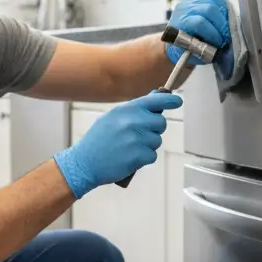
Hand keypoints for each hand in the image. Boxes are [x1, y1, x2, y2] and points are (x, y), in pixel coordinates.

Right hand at [54, 91, 181, 196]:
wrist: (84, 163)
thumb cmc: (97, 141)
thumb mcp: (111, 118)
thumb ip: (133, 110)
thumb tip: (154, 99)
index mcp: (125, 110)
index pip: (154, 100)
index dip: (169, 100)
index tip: (177, 101)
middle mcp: (132, 121)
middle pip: (160, 123)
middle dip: (154, 130)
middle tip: (139, 137)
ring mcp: (136, 138)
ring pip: (157, 141)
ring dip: (147, 146)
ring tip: (129, 149)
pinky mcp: (138, 155)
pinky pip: (152, 155)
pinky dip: (144, 159)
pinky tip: (129, 158)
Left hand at [167, 0, 232, 78]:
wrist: (174, 38)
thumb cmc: (183, 48)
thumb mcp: (192, 54)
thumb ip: (205, 52)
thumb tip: (221, 51)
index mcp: (180, 22)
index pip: (199, 23)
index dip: (213, 33)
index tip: (220, 42)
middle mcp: (185, 8)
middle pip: (209, 9)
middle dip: (221, 24)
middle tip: (226, 35)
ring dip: (224, 14)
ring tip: (226, 27)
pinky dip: (223, 6)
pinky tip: (224, 17)